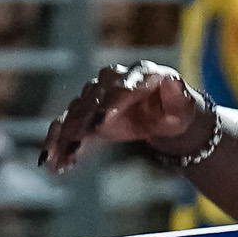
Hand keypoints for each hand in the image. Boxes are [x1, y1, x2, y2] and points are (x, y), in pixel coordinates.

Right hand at [38, 58, 210, 173]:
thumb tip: (171, 82)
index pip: (121, 88)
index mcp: (139, 74)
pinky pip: (67, 126)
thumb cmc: (176, 109)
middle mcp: (112, 80)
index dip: (110, 104)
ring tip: (56, 159)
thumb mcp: (183, 104)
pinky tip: (54, 162)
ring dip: (63, 136)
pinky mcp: (87, 114)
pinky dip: (59, 143)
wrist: (163, 116)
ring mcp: (98, 96)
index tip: (100, 123)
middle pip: (91, 100)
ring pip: (74, 114)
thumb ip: (177, 95)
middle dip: (80, 122)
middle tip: (72, 143)